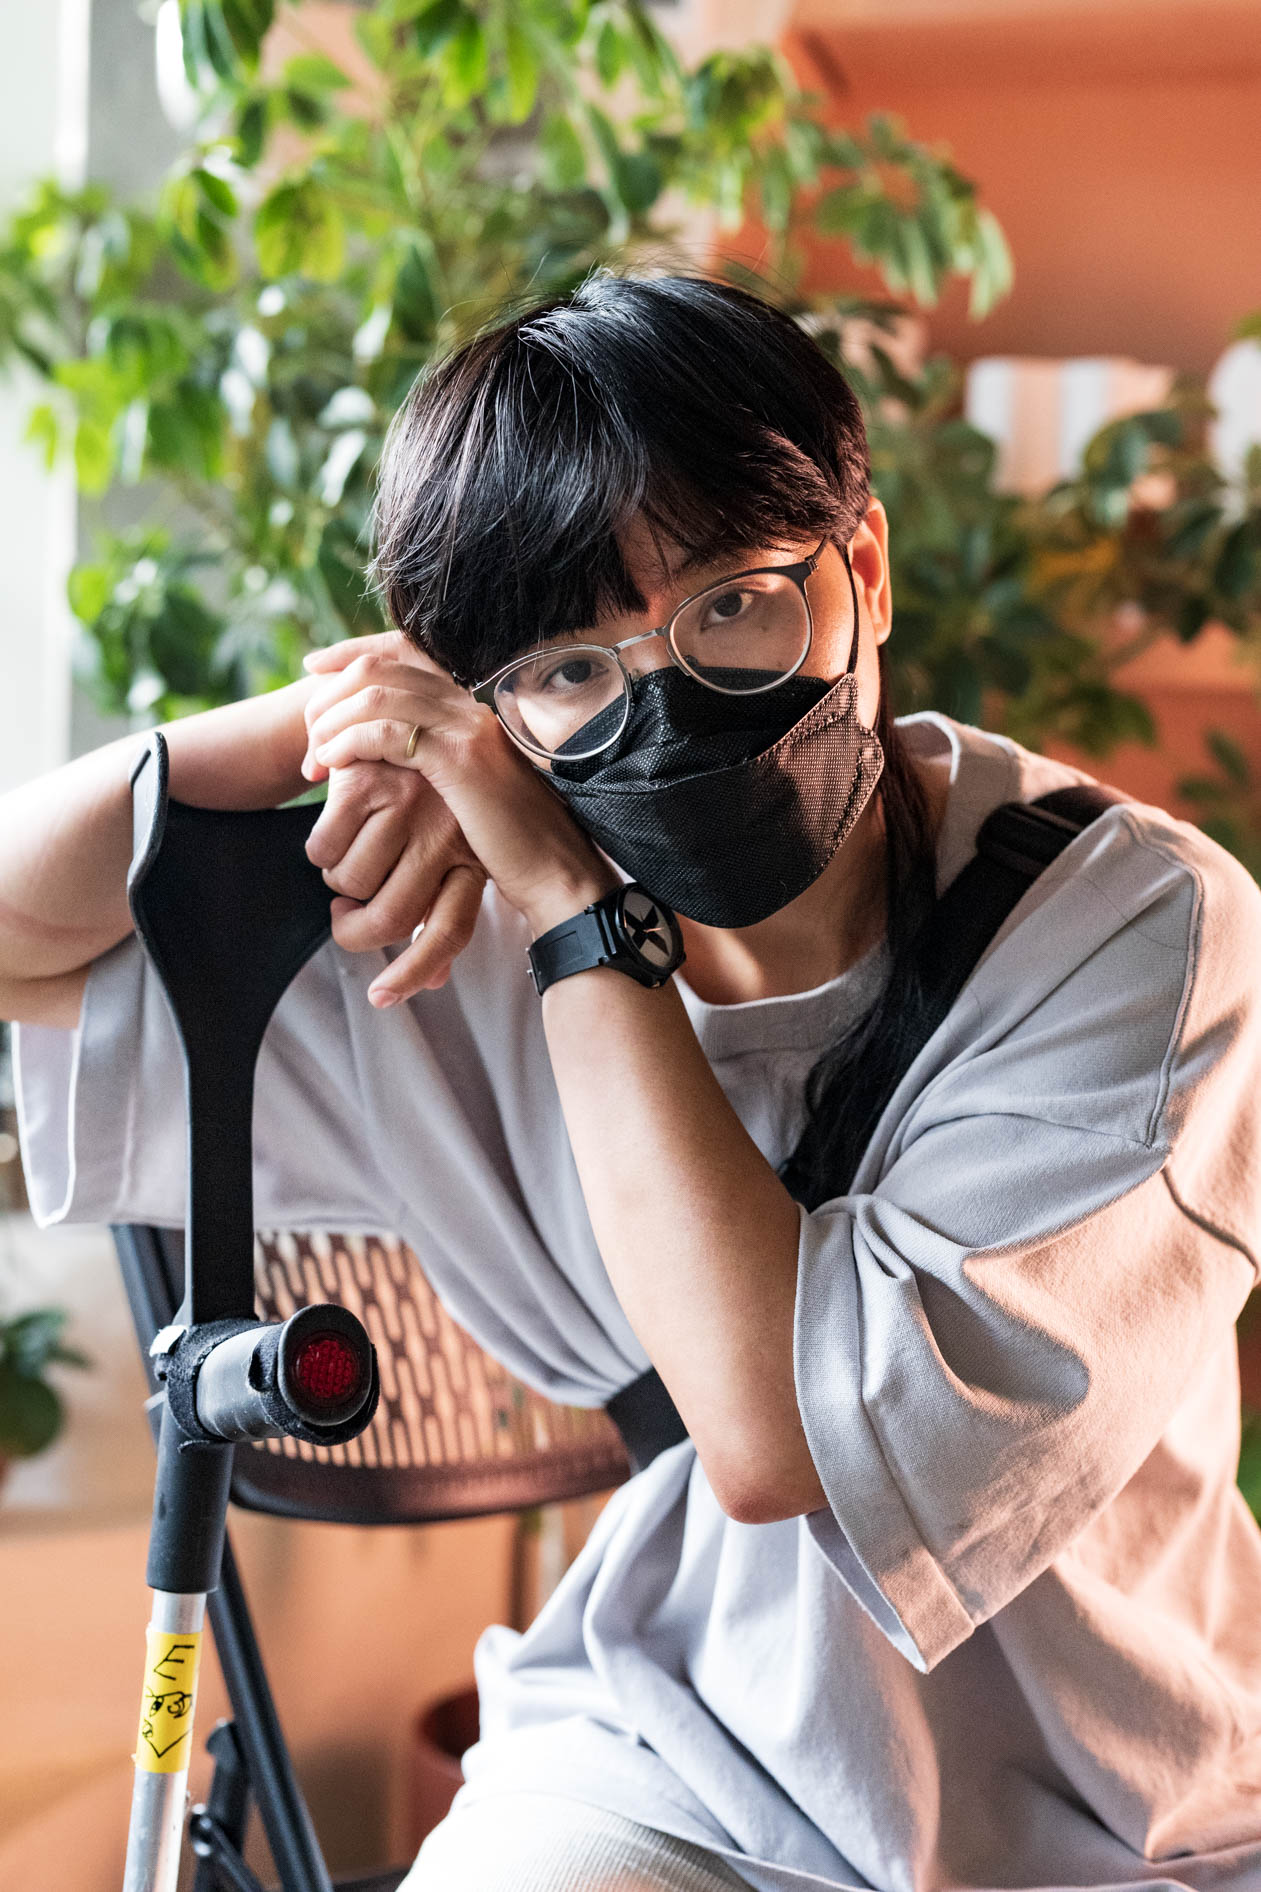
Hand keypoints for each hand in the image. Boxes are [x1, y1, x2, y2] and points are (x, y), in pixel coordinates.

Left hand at [300, 631, 616, 933]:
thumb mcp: (469, 789)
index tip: (315, 665)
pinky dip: (349, 742)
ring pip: (377, 694)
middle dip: (332, 694)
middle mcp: (471, 703)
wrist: (555, 870)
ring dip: (333, 721)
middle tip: (309, 735)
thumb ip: (435, 759)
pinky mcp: (459, 756)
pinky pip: (386, 730)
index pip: (403, 650)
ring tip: (316, 759)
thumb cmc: (512, 843)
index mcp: (471, 705)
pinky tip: (334, 765)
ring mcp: (467, 725)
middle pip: (381, 666)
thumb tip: (386, 753)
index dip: (353, 651)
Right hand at [306, 758, 486, 1006]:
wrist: (406, 710)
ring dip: (336, 881)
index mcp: (474, 857)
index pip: (450, 933)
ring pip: (351, 884)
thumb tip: (433, 983)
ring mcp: (408, 807)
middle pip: (389, 920)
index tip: (379, 999)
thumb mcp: (452, 849)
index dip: (413, 972)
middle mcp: (446, 835)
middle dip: (352, 930)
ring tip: (345, 855)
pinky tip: (330, 828)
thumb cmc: (430, 798)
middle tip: (342, 914)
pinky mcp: (367, 783)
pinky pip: (322, 850)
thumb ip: (438, 908)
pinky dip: (317, 851)